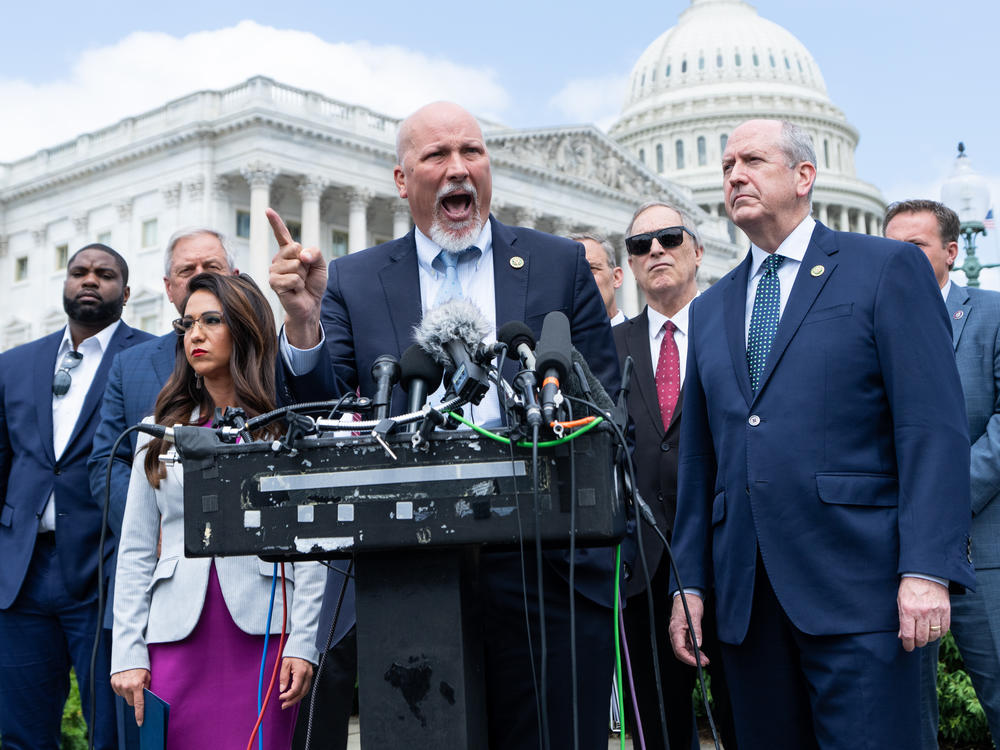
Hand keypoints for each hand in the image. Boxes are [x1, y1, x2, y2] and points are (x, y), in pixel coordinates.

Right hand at [111, 668, 150, 724]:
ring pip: (124, 697)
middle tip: (137, 691)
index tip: (140, 722)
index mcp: (137, 685)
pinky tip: (126, 681)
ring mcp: (118, 685)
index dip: (140, 714)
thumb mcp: (148, 676)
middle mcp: (126, 687)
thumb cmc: (141, 666)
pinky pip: (119, 692)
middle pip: (130, 702)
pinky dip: (123, 689)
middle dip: (134, 699)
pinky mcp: (113, 683)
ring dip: (128, 694)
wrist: (129, 655)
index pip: (139, 704)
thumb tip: (146, 699)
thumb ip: (146, 688)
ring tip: (131, 683)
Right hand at [266, 207, 325, 348]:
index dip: (275, 222)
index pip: (282, 234)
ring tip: (300, 283)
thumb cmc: (313, 284)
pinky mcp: (274, 282)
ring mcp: (274, 270)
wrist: (310, 304)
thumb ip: (315, 253)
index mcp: (289, 252)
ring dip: (303, 276)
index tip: (267, 210)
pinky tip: (295, 290)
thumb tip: (302, 255)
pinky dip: (299, 285)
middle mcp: (279, 258)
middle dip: (306, 263)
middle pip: (295, 248)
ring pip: (296, 265)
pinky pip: (293, 278)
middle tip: (304, 274)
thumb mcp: (320, 265)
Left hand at [278, 656, 313, 708]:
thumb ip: (284, 677)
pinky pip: (306, 687)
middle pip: (302, 693)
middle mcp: (308, 675)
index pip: (296, 689)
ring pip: (305, 692)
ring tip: (288, 702)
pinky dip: (300, 693)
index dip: (288, 695)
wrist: (302, 646)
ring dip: (296, 698)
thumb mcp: (285, 664)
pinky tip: (294, 695)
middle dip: (292, 701)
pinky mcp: (310, 675)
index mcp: (301, 672)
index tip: (281, 697)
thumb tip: (282, 689)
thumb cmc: (294, 653)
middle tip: (284, 705)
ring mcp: (310, 675)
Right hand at [669, 592, 708, 666]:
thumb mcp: (695, 616)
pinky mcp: (683, 633)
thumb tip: (698, 645)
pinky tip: (701, 654)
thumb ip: (696, 631)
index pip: (679, 649)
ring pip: (684, 650)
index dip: (688, 658)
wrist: (687, 595)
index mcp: (675, 629)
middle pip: (680, 652)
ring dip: (694, 656)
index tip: (697, 662)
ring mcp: (679, 633)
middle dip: (691, 659)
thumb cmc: (689, 603)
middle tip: (703, 662)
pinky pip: (687, 645)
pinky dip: (694, 651)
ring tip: (705, 660)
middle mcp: (675, 633)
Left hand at [898, 577, 950, 651]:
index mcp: (908, 610)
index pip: (908, 634)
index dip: (908, 645)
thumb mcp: (901, 601)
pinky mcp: (946, 610)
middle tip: (916, 643)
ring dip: (929, 639)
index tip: (908, 648)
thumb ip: (902, 619)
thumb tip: (902, 636)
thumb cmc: (910, 588)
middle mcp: (922, 612)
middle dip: (918, 643)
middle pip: (922, 637)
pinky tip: (934, 632)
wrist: (926, 574)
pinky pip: (944, 629)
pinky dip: (939, 634)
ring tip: (924, 637)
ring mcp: (935, 612)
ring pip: (934, 635)